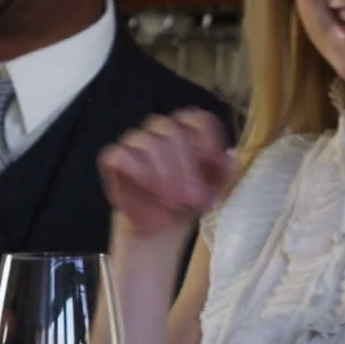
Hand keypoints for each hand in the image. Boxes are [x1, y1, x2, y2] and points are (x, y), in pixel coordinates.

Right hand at [99, 109, 233, 245]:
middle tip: (191, 197)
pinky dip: (137, 171)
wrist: (163, 224)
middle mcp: (162, 130)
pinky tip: (150, 189)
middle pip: (171, 131)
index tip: (214, 162)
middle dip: (184, 166)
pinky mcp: (115, 158)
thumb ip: (224, 172)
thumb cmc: (190, 199)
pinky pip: (120, 154)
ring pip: (147, 142)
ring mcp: (136, 141)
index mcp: (189, 130)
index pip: (198, 119)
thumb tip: (230, 159)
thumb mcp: (215, 188)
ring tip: (173, 201)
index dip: (207, 138)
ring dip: (163, 173)